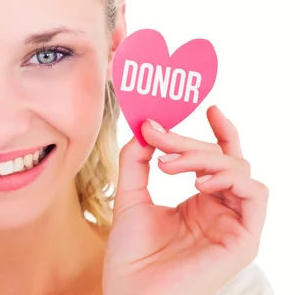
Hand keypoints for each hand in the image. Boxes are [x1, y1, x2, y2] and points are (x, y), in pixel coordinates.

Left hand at [102, 105, 268, 294]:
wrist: (129, 291)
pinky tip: (198, 181)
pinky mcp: (243, 240)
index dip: (220, 131)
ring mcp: (232, 224)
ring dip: (204, 156)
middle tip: (157, 135)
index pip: (219, 158)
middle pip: (221, 157)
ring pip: (239, 169)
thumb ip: (137, 159)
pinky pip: (254, 195)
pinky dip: (229, 178)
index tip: (209, 108)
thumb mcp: (130, 194)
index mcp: (199, 201)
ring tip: (169, 164)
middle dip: (188, 141)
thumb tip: (145, 127)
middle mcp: (219, 210)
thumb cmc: (131, 253)